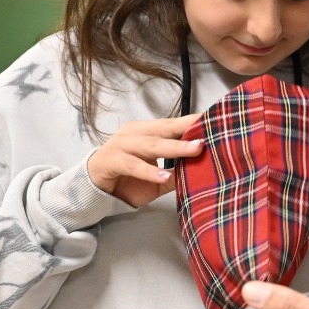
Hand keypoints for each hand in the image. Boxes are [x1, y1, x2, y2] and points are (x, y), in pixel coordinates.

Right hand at [86, 113, 202, 207]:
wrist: (94, 189)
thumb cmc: (129, 179)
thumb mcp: (158, 179)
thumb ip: (177, 173)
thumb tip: (204, 171)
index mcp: (146, 131)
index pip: (173, 125)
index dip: (193, 122)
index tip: (214, 119)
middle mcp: (134, 133)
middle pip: (164, 128)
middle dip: (188, 129)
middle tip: (210, 131)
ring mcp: (120, 145)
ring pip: (151, 144)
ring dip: (174, 147)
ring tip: (194, 150)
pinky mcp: (111, 161)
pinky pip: (133, 165)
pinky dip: (150, 171)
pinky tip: (165, 176)